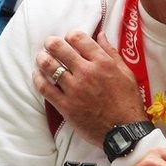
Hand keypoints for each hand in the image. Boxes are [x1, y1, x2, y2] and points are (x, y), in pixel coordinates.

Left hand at [33, 30, 145, 145]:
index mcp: (102, 63)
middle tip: (48, 44)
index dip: (70, 35)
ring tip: (41, 57)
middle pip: (60, 49)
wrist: (124, 132)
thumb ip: (111, 52)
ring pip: (49, 66)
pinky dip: (38, 79)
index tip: (68, 39)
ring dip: (42, 58)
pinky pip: (45, 88)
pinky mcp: (65, 106)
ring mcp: (74, 89)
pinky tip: (37, 75)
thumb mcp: (126, 73)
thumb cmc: (128, 102)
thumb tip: (101, 34)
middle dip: (51, 43)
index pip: (78, 38)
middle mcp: (86, 73)